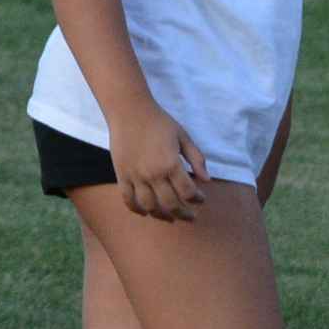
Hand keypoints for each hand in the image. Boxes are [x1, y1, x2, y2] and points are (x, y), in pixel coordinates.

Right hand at [110, 104, 208, 223]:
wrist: (130, 112)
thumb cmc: (160, 122)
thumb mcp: (183, 137)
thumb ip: (196, 158)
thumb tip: (207, 180)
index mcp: (171, 164)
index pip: (188, 192)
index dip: (197, 199)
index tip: (201, 199)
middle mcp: (153, 174)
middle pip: (170, 204)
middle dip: (183, 214)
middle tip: (190, 216)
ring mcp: (135, 177)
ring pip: (149, 207)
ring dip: (162, 215)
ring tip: (170, 217)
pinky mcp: (122, 176)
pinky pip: (128, 200)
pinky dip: (137, 209)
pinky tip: (146, 212)